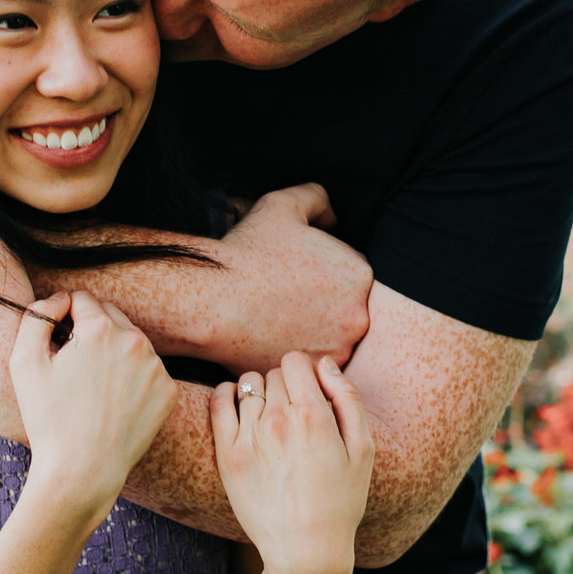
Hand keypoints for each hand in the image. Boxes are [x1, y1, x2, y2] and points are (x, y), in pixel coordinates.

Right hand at [11, 294, 175, 517]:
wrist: (82, 471)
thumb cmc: (48, 419)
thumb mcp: (24, 363)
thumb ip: (37, 316)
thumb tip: (60, 299)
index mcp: (100, 329)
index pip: (81, 300)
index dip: (64, 318)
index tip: (57, 344)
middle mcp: (135, 341)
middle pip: (110, 316)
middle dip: (91, 332)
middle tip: (74, 368)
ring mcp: (157, 367)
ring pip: (131, 343)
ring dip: (114, 353)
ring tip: (93, 388)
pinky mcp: (169, 392)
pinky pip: (148, 371)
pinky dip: (133, 378)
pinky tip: (114, 402)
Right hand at [204, 185, 372, 373]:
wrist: (213, 300)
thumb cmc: (248, 253)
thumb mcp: (284, 205)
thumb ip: (317, 199)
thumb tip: (332, 217)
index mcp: (359, 275)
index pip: (348, 276)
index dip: (320, 274)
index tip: (295, 277)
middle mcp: (358, 316)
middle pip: (342, 310)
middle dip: (319, 306)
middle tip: (285, 300)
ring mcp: (336, 351)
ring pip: (328, 339)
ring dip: (310, 332)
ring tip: (277, 320)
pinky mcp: (310, 374)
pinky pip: (307, 363)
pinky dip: (294, 353)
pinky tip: (271, 339)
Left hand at [211, 352, 371, 573]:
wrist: (306, 550)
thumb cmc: (341, 501)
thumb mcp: (363, 449)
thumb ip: (347, 398)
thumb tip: (325, 364)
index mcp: (314, 415)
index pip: (296, 361)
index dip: (305, 374)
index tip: (309, 393)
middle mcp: (279, 420)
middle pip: (273, 374)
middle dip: (285, 387)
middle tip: (294, 415)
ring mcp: (250, 437)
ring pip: (247, 385)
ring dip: (259, 394)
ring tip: (270, 418)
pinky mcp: (228, 455)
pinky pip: (219, 402)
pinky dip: (227, 395)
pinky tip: (238, 406)